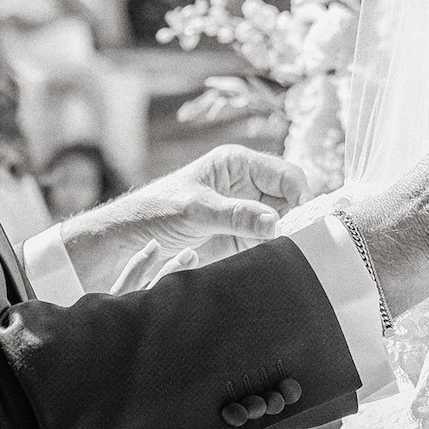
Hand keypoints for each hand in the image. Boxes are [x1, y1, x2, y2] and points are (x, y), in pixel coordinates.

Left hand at [57, 145, 310, 295]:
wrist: (128, 241)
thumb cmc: (156, 211)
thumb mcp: (195, 209)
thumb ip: (236, 215)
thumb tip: (276, 223)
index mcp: (239, 164)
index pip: (286, 174)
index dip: (299, 194)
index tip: (298, 220)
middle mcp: (249, 186)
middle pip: (291, 200)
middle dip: (296, 219)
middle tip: (292, 242)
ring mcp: (247, 214)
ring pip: (284, 224)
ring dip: (286, 240)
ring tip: (281, 255)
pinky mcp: (242, 239)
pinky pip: (269, 245)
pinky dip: (273, 254)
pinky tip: (271, 263)